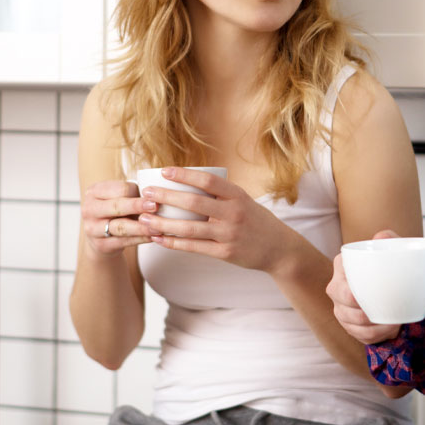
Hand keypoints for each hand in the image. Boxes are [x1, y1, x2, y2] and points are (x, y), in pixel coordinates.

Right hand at [80, 180, 160, 255]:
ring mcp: (92, 228)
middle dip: (137, 206)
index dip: (137, 192)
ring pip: (120, 227)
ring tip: (158, 226)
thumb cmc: (114, 211)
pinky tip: (152, 237)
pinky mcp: (101, 245)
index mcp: (94, 191)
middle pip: (117, 206)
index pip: (119, 189)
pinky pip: (124, 242)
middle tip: (155, 206)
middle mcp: (89, 209)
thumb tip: (156, 195)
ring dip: (141, 227)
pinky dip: (140, 239)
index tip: (154, 194)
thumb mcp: (117, 197)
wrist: (100, 236)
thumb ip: (132, 194)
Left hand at [137, 167, 295, 273]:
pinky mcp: (225, 253)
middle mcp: (233, 213)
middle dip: (166, 197)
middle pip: (194, 203)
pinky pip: (194, 247)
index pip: (207, 181)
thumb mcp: (243, 201)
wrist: (279, 249)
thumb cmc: (256, 220)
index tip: (164, 171)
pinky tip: (158, 238)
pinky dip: (173, 243)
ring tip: (144, 218)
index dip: (184, 175)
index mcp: (237, 196)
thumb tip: (186, 183)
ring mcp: (229, 234)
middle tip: (146, 193)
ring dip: (163, 223)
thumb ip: (220, 194)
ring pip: (189, 228)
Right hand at [326, 229, 402, 344]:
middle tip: (387, 312)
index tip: (372, 297)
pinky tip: (389, 329)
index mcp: (341, 267)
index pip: (342, 284)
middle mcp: (335, 288)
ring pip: (351, 323)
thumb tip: (381, 236)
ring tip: (393, 322)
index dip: (354, 296)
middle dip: (364, 314)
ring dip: (373, 327)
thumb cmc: (390, 264)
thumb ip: (389, 238)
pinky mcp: (349, 325)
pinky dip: (375, 335)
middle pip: (344, 307)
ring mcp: (340, 308)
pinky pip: (360, 335)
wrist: (397, 285)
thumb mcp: (392, 248)